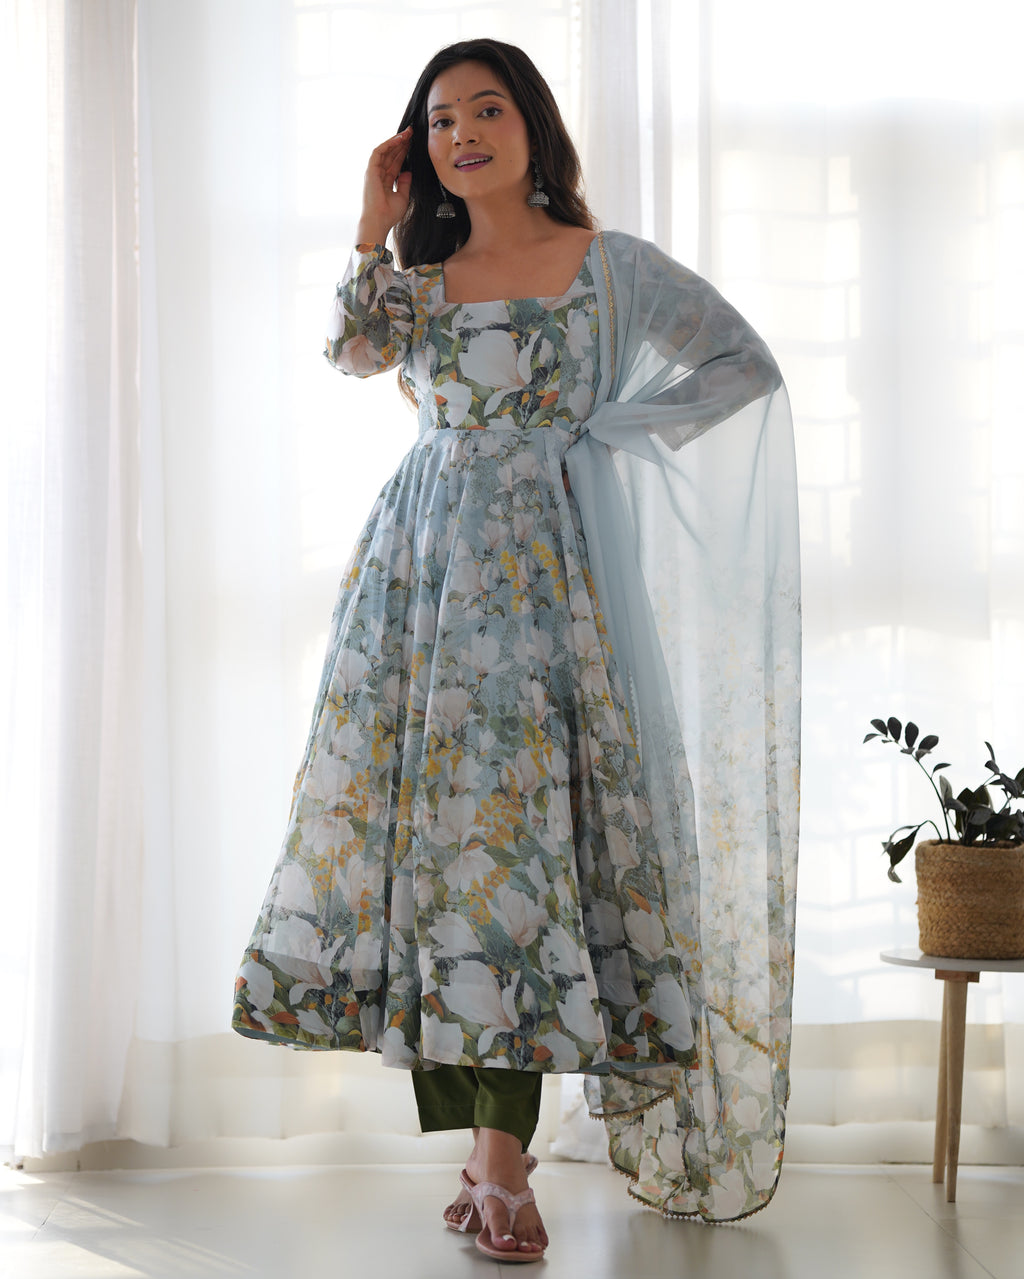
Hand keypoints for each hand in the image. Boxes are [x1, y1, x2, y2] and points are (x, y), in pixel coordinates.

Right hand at [356, 126, 413, 245]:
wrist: (379, 221)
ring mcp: (374, 171)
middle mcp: (379, 175)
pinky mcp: (371, 169)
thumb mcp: (403, 197)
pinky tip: (399, 139)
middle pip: (391, 154)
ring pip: (385, 151)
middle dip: (401, 143)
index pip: (395, 162)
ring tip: (407, 133)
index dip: (404, 152)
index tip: (413, 144)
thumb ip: (405, 183)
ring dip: (396, 141)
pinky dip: (389, 144)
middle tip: (412, 133)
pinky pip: (379, 152)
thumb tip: (408, 172)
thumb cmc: (389, 214)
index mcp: (386, 181)